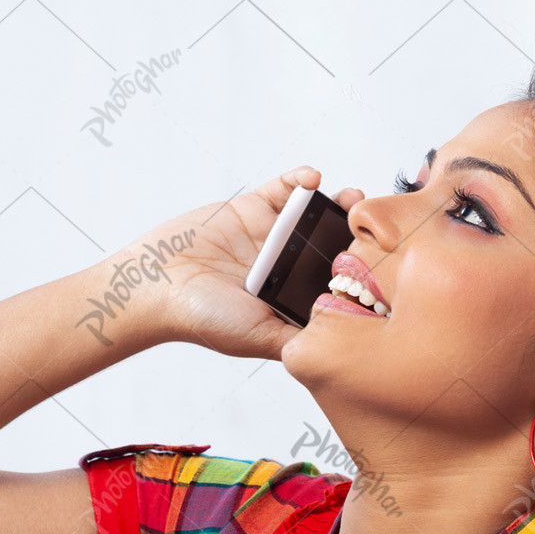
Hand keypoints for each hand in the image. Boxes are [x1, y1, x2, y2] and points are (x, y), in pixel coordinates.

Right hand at [101, 167, 363, 359]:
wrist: (152, 285)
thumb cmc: (202, 318)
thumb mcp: (258, 338)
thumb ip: (296, 342)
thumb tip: (343, 354)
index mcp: (290, 295)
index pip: (334, 279)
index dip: (359, 268)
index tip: (381, 259)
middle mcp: (285, 264)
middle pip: (330, 241)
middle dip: (353, 230)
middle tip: (372, 222)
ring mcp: (269, 234)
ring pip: (313, 213)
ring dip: (335, 201)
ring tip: (352, 195)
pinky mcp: (250, 208)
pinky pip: (282, 189)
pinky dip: (299, 180)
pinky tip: (311, 179)